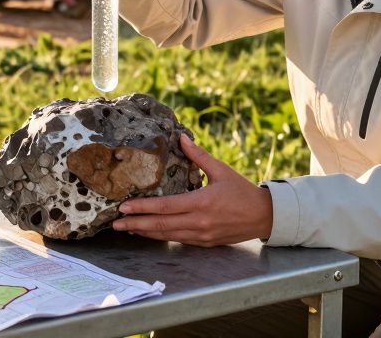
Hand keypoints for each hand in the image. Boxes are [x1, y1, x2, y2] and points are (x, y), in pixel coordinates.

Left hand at [112, 134, 273, 246]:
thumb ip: (199, 156)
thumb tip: (182, 138)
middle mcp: (198, 222)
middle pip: (160, 225)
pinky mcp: (205, 243)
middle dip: (135, 225)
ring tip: (127, 229)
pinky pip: (178, 240)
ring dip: (145, 233)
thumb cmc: (242, 191)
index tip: (124, 207)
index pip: (164, 207)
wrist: (264, 216)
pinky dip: (162, 237)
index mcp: (201, 202)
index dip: (142, 208)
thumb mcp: (221, 170)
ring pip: (167, 235)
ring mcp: (201, 235)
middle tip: (116, 224)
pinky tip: (150, 233)